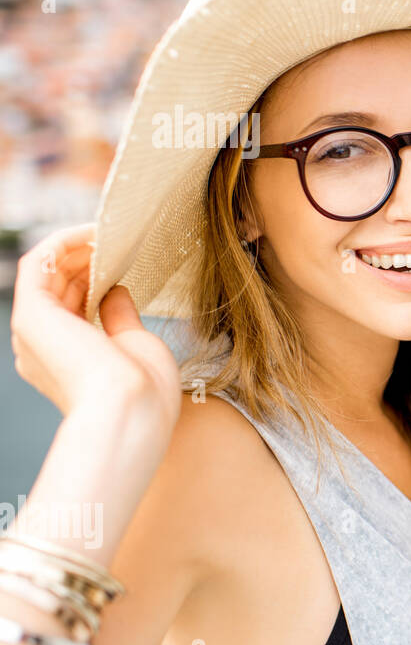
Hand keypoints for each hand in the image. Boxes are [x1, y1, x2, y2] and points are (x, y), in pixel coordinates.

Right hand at [9, 223, 180, 433]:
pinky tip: (92, 233)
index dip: (95, 277)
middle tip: (119, 240)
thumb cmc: (143, 391)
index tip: (123, 261)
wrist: (133, 412)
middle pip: (57, 286)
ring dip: (76, 247)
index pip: (72, 305)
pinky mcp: (31, 314)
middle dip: (87, 259)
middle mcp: (39, 346)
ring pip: (45, 271)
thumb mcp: (133, 344)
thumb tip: (114, 289)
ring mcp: (32, 331)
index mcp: (64, 360)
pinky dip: (61, 242)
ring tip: (110, 232)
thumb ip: (118, 316)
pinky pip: (36, 263)